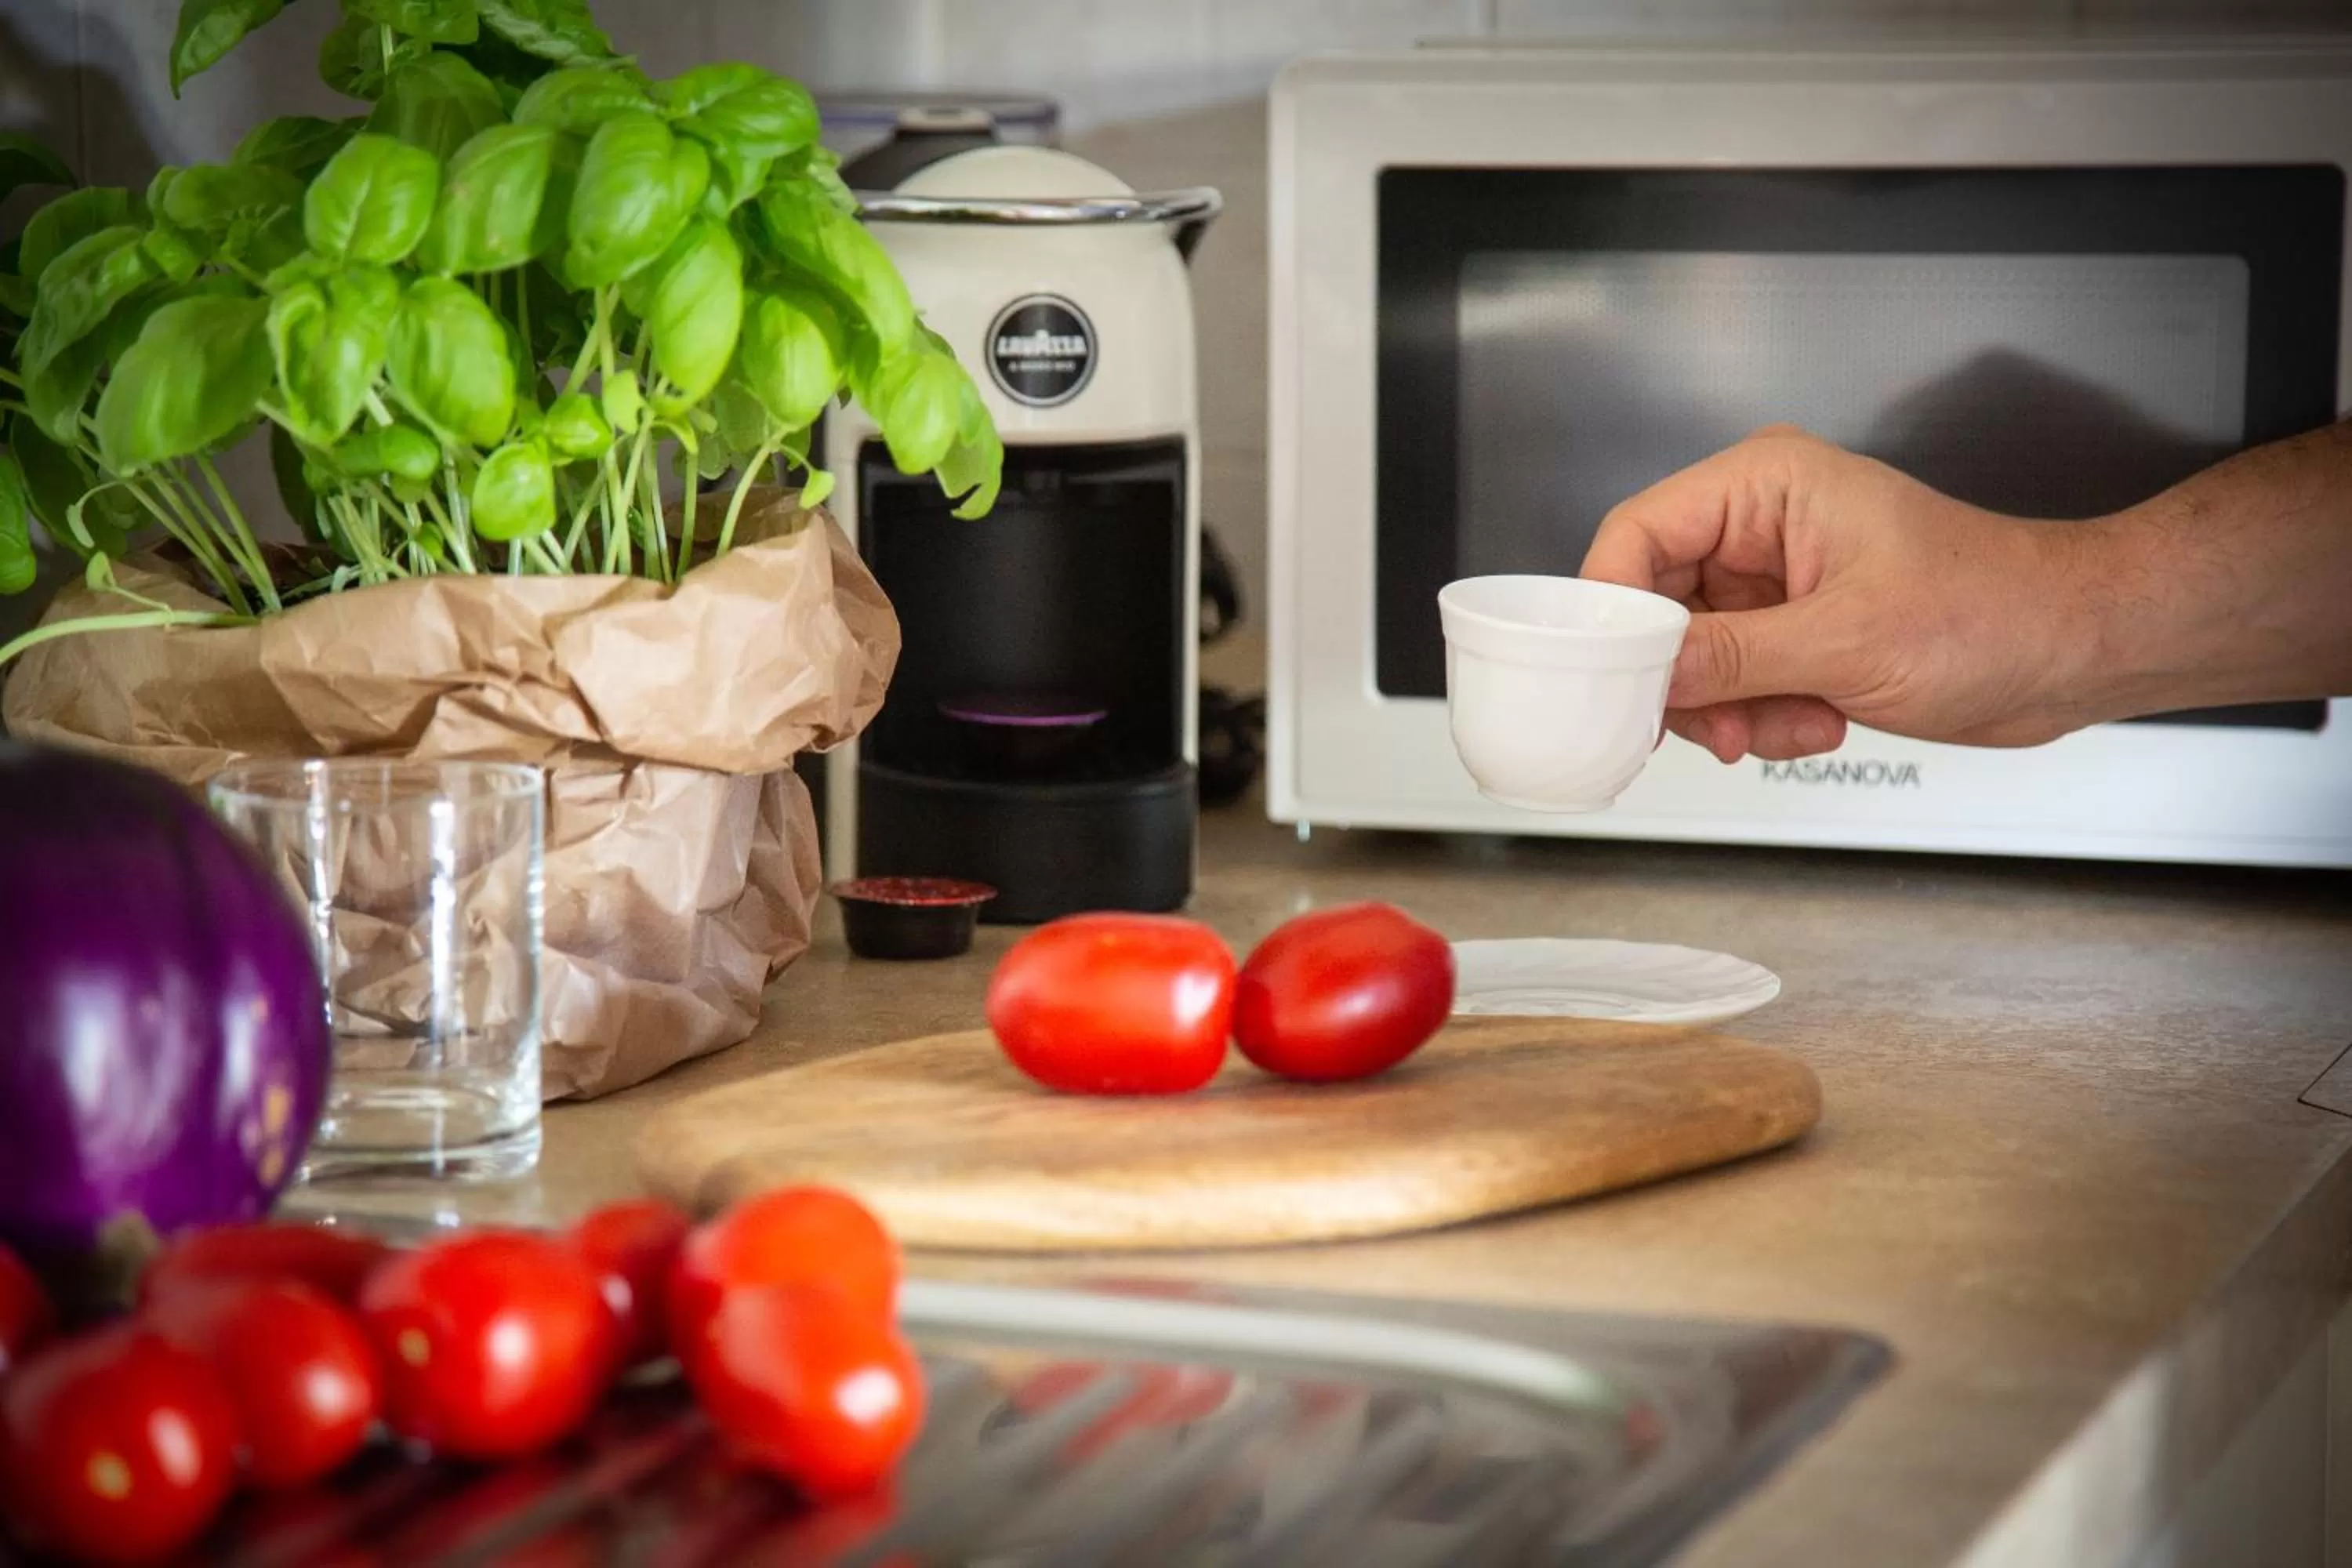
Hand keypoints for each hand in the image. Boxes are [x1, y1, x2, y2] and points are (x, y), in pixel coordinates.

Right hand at [1579, 427, 2093, 763]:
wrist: (2070, 651)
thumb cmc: (1994, 610)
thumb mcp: (1847, 640)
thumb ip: (1731, 657)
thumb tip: (1643, 674)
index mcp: (1765, 487)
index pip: (1637, 535)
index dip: (1612, 610)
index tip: (1612, 676)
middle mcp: (1760, 528)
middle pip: (1654, 605)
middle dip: (1683, 679)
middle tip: (1713, 727)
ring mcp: (1775, 582)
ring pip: (1691, 657)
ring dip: (1732, 709)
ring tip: (1796, 722)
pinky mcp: (1794, 631)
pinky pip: (1734, 683)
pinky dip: (1763, 718)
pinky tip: (1821, 721)